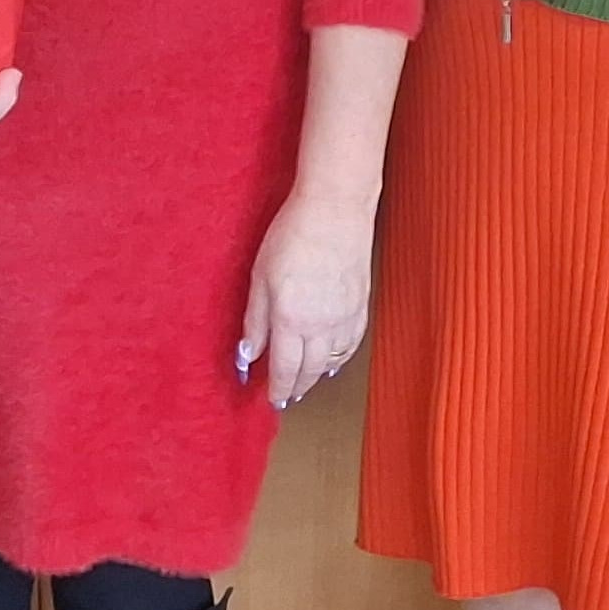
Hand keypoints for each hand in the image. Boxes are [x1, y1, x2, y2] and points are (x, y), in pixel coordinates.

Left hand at [237, 183, 374, 408]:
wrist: (335, 209)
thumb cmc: (293, 235)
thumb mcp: (260, 278)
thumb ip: (255, 320)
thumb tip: (248, 354)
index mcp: (292, 320)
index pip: (285, 369)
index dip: (278, 388)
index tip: (272, 400)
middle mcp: (322, 326)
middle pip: (310, 371)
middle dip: (297, 388)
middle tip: (287, 398)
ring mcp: (345, 317)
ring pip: (332, 360)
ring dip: (318, 375)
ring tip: (307, 382)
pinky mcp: (361, 305)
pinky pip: (351, 343)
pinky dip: (340, 357)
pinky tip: (332, 358)